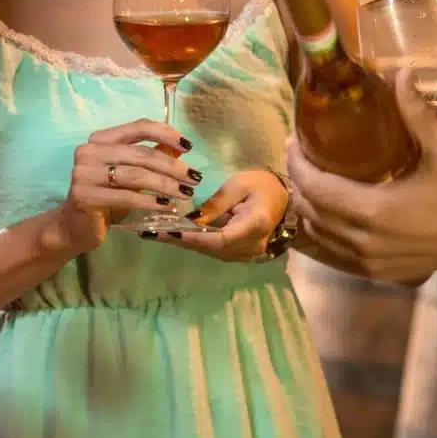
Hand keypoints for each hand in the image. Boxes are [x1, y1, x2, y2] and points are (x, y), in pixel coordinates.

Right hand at [43, 120, 197, 257]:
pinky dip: (150, 201)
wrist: (74, 226)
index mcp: (100, 139)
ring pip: (136, 175)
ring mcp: (84, 173)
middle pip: (141, 154)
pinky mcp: (85, 196)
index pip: (138, 127)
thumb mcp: (130, 175)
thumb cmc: (106, 198)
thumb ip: (149, 158)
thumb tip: (179, 148)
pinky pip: (126, 196)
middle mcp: (89, 151)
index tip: (189, 146)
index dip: (166, 133)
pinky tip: (166, 206)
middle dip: (172, 166)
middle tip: (194, 178)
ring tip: (185, 194)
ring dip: (166, 185)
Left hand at [148, 169, 286, 261]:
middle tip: (150, 233)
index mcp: (255, 225)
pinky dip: (194, 242)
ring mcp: (245, 253)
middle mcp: (250, 246)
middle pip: (211, 248)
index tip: (170, 233)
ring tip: (156, 233)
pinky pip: (213, 250)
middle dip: (180, 241)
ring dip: (183, 243)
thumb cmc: (264, 186)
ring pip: (210, 251)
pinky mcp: (238, 253)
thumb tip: (191, 220)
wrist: (286, 201)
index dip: (194, 238)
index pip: (220, 237)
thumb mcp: (240, 184)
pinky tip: (174, 234)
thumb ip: (216, 203)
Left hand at [285, 69, 436, 285]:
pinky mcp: (374, 273)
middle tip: (300, 154)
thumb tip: (402, 73)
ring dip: (308, 207)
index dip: (297, 164)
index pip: (316, 188)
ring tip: (311, 179)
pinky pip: (333, 252)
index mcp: (374, 211)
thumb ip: (417, 114)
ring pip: (317, 234)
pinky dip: (323, 230)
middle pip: (310, 211)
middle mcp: (363, 241)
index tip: (293, 141)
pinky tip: (328, 211)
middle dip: (299, 181)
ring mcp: (367, 262)